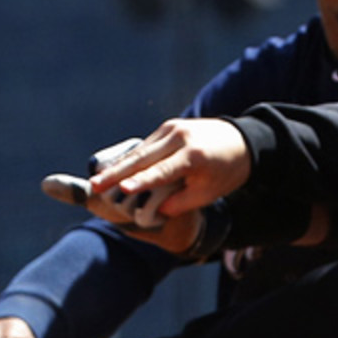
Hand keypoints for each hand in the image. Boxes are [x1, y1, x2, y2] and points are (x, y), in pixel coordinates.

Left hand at [41, 136, 202, 254]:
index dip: (108, 194)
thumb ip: (76, 191)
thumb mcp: (102, 199)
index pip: (103, 175)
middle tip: (136, 205)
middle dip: (120, 204)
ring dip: (134, 213)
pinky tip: (160, 216)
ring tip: (149, 208)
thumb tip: (44, 184)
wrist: (172, 226)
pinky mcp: (179, 190)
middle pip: (114, 187)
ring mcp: (169, 171)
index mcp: (133, 150)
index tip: (124, 193)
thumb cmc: (136, 208)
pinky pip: (145, 211)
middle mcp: (152, 155)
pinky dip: (147, 220)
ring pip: (128, 200)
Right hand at [89, 118, 250, 216]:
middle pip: (143, 157)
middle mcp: (181, 137)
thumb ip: (182, 202)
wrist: (242, 140)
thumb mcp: (210, 192)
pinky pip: (146, 145)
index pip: (164, 170)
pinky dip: (131, 158)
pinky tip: (113, 171)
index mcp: (195, 155)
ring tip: (97, 182)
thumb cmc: (227, 171)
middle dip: (117, 173)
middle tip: (94, 186)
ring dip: (118, 166)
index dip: (143, 181)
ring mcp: (172, 129)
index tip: (124, 189)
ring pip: (141, 150)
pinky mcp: (168, 127)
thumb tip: (155, 210)